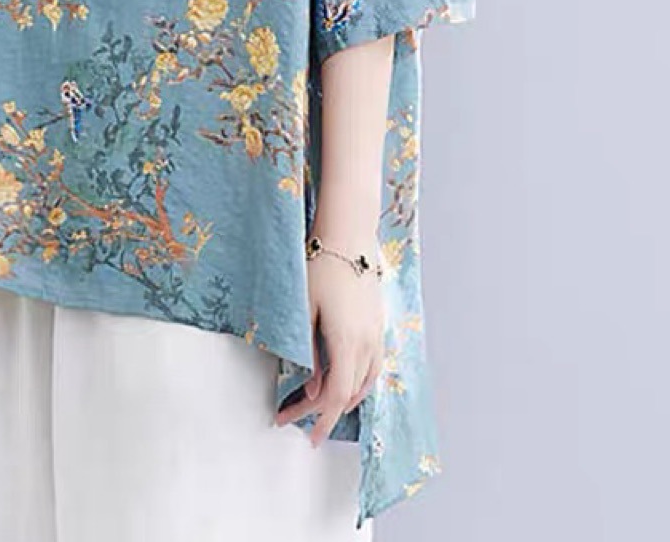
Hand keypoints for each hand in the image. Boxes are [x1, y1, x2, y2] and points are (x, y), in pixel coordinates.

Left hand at [274, 247, 385, 445]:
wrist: (349, 237)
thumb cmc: (321, 266)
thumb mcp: (305, 309)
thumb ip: (309, 351)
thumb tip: (310, 386)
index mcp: (347, 341)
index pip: (336, 395)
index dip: (318, 418)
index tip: (302, 432)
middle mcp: (367, 343)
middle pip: (348, 394)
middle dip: (320, 411)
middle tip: (291, 415)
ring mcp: (376, 335)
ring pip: (364, 384)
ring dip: (341, 400)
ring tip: (315, 406)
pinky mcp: (378, 326)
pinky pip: (372, 368)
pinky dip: (358, 383)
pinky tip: (344, 382)